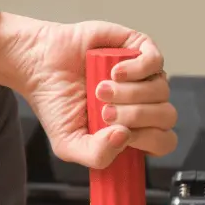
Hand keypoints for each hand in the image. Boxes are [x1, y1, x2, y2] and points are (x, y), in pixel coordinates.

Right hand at [0, 13, 176, 168]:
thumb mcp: (69, 144)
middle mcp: (143, 103)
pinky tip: (113, 72)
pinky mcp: (137, 49)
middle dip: (136, 117)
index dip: (149, 140)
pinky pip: (155, 62)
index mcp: (133, 129)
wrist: (38, 67)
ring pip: (161, 90)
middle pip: (166, 116)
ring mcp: (143, 76)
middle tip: (105, 112)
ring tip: (100, 90)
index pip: (164, 141)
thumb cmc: (55, 104)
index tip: (120, 134)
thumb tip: (125, 137)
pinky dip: (137, 70)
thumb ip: (97, 156)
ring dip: (130, 94)